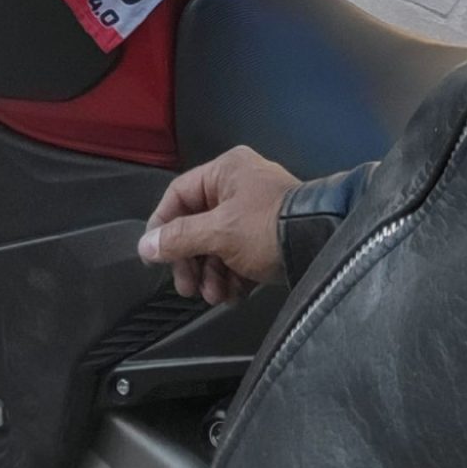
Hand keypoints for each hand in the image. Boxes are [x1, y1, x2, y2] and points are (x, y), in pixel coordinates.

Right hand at [139, 146, 297, 303]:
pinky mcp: (267, 236)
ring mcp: (254, 211)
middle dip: (191, 262)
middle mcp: (239, 185)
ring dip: (211, 276)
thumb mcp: (218, 232)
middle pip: (196, 225)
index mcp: (227, 171)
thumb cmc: (267, 228)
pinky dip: (232, 277)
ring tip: (216, 296)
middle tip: (188, 288)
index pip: (178, 195)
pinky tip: (234, 295)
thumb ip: (179, 238)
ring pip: (216, 246)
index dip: (162, 226)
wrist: (320, 243)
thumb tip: (146, 245)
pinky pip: (238, 256)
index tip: (154, 257)